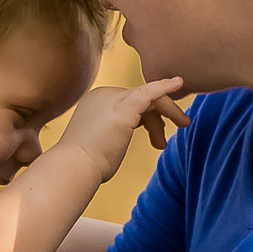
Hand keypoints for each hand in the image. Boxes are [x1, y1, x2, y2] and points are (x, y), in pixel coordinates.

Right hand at [61, 78, 189, 179]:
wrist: (73, 167)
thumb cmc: (83, 165)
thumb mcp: (96, 144)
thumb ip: (108, 135)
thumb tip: (115, 142)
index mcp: (95, 102)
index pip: (128, 103)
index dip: (146, 119)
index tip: (157, 134)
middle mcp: (103, 95)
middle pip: (141, 100)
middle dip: (158, 119)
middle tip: (172, 134)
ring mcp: (113, 99)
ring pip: (150, 98)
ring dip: (169, 113)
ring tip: (177, 133)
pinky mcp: (124, 106)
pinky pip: (150, 91)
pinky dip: (165, 86)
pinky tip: (179, 83)